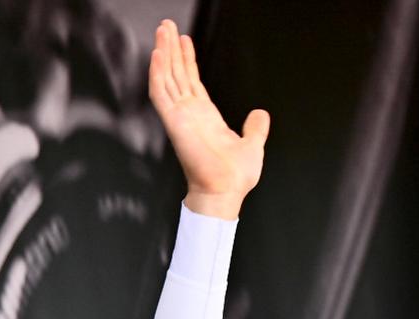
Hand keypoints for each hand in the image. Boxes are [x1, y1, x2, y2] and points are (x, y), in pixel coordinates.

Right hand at [147, 20, 269, 220]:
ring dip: (163, 53)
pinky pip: (161, 94)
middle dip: (171, 49)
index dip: (187, 60)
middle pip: (176, 73)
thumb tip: (261, 114)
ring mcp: (180, 116)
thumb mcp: (252, 145)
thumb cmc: (234, 177)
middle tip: (166, 26)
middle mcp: (190, 113)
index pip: (192, 81)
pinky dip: (157, 74)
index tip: (183, 41)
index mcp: (206, 116)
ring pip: (166, 77)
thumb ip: (255, 128)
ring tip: (162, 32)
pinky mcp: (174, 122)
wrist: (225, 191)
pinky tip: (157, 56)